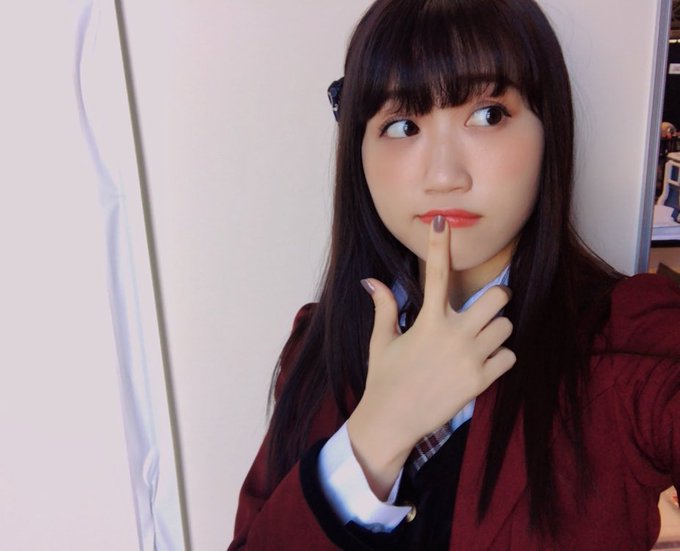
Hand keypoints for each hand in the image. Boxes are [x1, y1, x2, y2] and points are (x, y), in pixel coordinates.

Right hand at [347, 215, 514, 498]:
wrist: (392, 422)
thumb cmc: (384, 379)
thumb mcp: (382, 341)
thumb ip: (384, 307)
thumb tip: (371, 281)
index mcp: (427, 321)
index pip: (436, 273)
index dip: (439, 244)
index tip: (443, 221)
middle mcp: (453, 335)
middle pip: (497, 298)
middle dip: (495, 299)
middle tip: (485, 307)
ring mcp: (470, 359)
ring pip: (506, 327)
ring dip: (497, 329)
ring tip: (480, 339)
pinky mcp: (480, 382)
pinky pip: (508, 357)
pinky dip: (500, 357)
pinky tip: (482, 363)